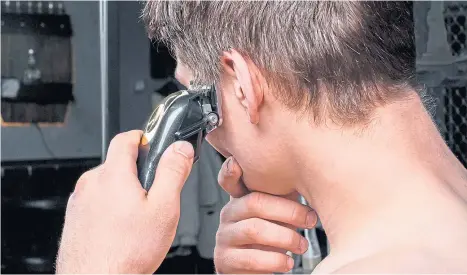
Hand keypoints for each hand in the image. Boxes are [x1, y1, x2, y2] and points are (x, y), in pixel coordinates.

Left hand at [56, 130, 193, 273]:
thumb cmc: (127, 252)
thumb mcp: (164, 208)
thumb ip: (173, 172)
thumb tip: (180, 149)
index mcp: (113, 174)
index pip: (125, 138)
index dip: (143, 137)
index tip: (153, 144)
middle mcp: (91, 183)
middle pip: (118, 163)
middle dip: (138, 172)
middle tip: (154, 193)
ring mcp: (80, 201)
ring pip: (107, 184)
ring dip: (123, 192)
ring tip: (138, 218)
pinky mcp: (75, 217)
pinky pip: (96, 201)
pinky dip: (110, 207)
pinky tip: (121, 229)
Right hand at [214, 157, 317, 273]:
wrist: (259, 271)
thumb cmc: (271, 239)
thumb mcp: (278, 214)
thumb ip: (284, 195)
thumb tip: (309, 176)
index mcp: (239, 200)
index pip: (228, 180)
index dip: (229, 171)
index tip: (237, 164)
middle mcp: (228, 215)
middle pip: (254, 202)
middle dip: (288, 210)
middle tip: (310, 219)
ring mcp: (224, 238)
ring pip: (254, 229)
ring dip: (286, 237)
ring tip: (301, 245)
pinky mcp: (225, 261)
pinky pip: (251, 258)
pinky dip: (275, 260)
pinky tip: (287, 262)